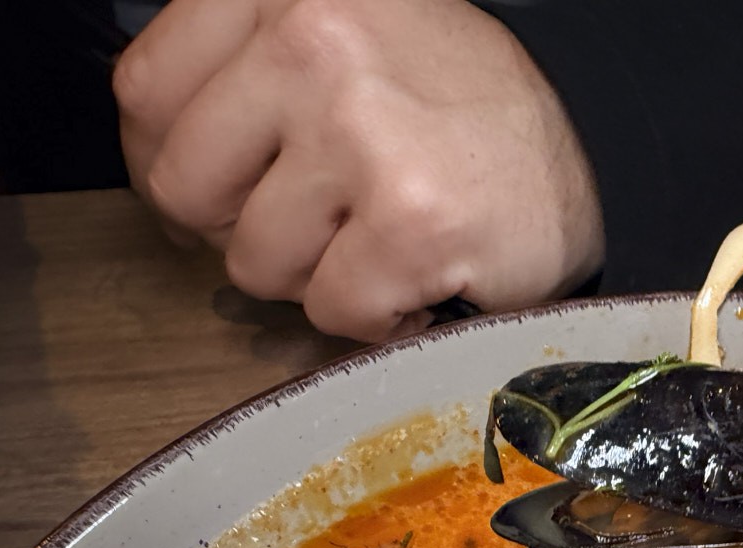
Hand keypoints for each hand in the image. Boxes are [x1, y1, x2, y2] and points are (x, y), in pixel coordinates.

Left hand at [114, 0, 604, 340]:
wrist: (596, 140)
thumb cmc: (454, 102)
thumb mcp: (338, 37)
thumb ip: (244, 72)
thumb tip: (160, 163)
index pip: (145, 97)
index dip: (180, 164)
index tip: (234, 188)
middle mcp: (311, 41)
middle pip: (186, 190)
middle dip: (249, 228)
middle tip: (325, 219)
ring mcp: (359, 132)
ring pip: (255, 264)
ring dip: (319, 275)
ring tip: (385, 237)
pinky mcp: (409, 222)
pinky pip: (333, 311)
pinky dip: (378, 314)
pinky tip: (423, 271)